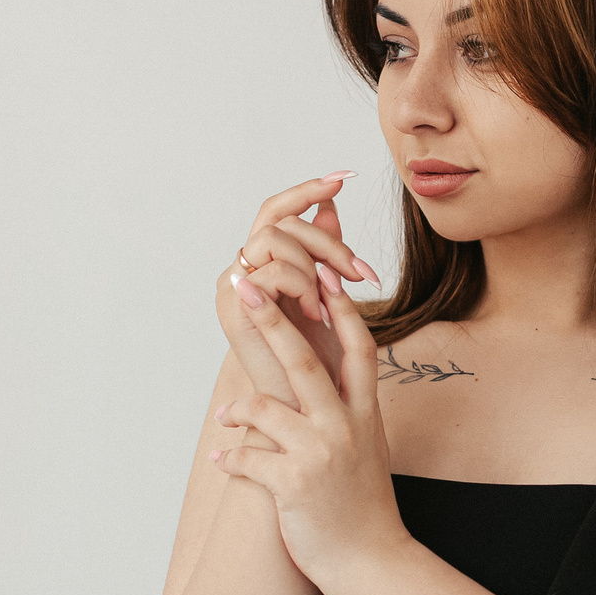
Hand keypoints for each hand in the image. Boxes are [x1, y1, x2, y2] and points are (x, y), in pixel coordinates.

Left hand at [209, 257, 404, 592]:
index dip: (341, 309)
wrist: (370, 561)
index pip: (358, 347)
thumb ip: (350, 407)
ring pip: (267, 409)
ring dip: (238, 408)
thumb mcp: (368, 445)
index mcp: (365, 412)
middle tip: (246, 285)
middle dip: (273, 320)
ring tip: (224, 414)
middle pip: (306, 361)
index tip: (321, 272)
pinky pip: (248, 458)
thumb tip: (333, 373)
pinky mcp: (294, 485)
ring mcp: (320, 454)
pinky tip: (221, 460)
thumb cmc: (362, 502)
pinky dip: (230, 457)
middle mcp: (345, 426)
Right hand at [217, 174, 379, 393]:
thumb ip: (327, 254)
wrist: (307, 418)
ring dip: (315, 265)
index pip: (278, 209)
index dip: (308, 190)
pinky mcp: (233, 311)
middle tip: (362, 273)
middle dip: (328, 241)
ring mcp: (234, 290)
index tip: (346, 176)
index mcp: (264, 266)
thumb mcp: (332, 301)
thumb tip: (331, 206)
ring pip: (275, 239)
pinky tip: (314, 313)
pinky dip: (301, 286)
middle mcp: (243, 272)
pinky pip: (271, 270)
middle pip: (280, 218)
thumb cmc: (322, 367)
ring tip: (330, 303)